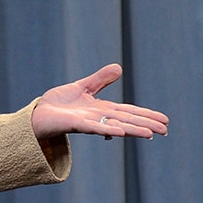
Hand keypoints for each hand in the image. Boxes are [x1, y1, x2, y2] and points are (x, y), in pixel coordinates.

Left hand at [31, 63, 167, 139]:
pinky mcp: (76, 125)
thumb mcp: (82, 87)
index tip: (164, 121)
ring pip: (115, 126)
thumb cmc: (58, 105)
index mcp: (102, 110)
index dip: (146, 115)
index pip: (129, 112)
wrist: (37, 115)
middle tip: (165, 130)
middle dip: (146, 125)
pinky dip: (108, 130)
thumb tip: (119, 68)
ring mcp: (88, 122)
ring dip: (133, 129)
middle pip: (127, 121)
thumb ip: (100, 80)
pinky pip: (94, 128)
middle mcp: (99, 118)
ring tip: (150, 134)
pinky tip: (120, 133)